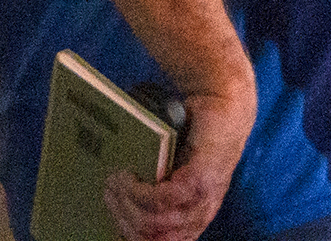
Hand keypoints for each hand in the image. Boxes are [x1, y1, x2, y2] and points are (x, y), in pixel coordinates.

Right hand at [108, 68, 252, 240]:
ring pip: (153, 221)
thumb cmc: (193, 140)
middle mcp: (200, 215)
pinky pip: (162, 199)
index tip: (109, 223)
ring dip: (125, 204)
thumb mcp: (173, 172)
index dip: (130, 237)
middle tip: (106, 193)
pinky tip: (127, 176)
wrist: (223, 104)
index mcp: (193, 220)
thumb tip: (117, 206)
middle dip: (121, 218)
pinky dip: (138, 191)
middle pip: (150, 237)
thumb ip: (156, 192)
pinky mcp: (201, 180)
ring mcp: (203, 200)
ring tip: (113, 182)